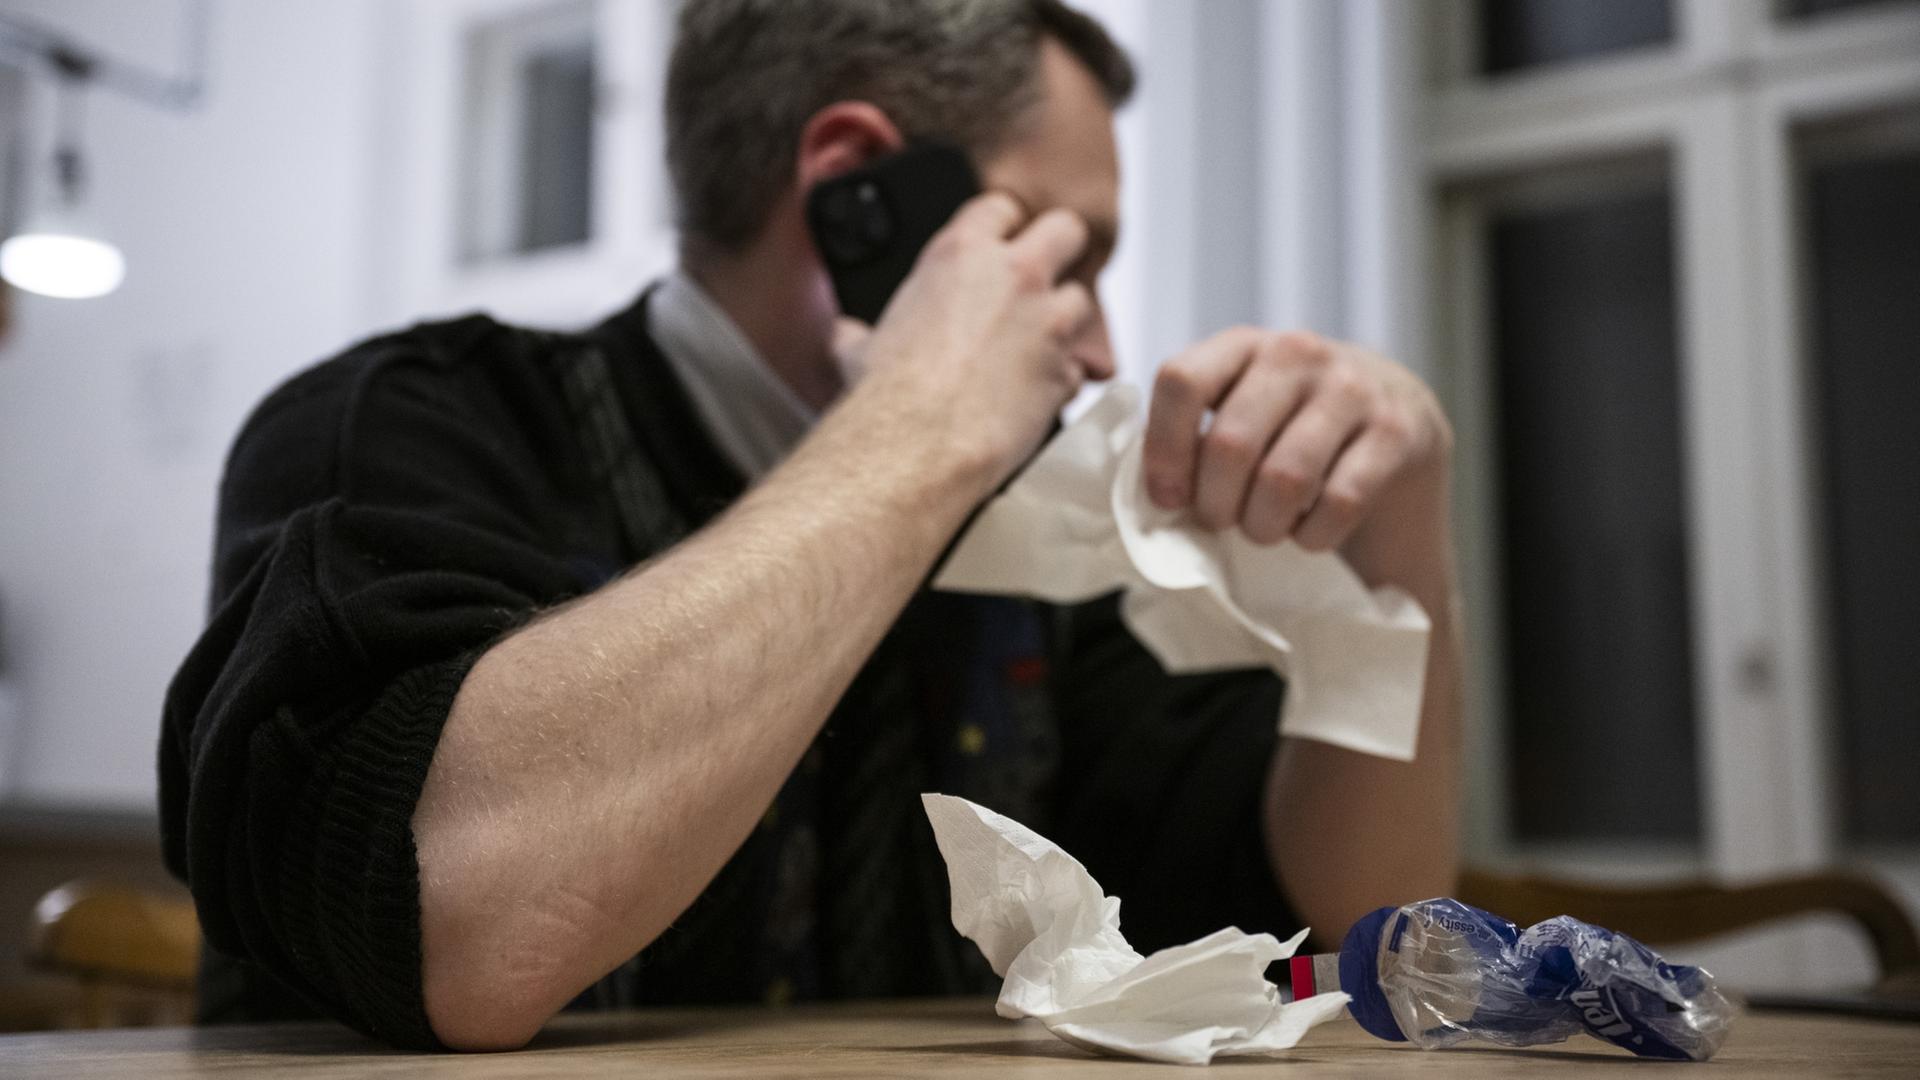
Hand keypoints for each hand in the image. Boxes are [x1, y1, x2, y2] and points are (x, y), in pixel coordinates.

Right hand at [851, 192, 1108, 486]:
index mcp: (961, 254)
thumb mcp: (859, 348)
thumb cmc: (886, 395)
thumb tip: (846, 335)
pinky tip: (1034, 396)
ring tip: (1036, 347)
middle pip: (1066, 230)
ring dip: (1064, 322)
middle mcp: (1014, 276)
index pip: (1000, 207)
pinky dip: (1059, 380)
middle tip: (1042, 276)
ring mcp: (1047, 322)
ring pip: (1082, 301)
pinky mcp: (1064, 372)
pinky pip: (1075, 368)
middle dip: (1060, 250)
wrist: (916, 447)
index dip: (1003, 226)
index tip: (998, 246)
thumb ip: (861, 331)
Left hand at [1142, 328, 1451, 554]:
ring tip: (1264, 530)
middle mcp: (1298, 352)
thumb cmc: (1294, 436)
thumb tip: (1151, 492)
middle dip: (1216, 504)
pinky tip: (1311, 532)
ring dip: (1264, 525)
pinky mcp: (1399, 431)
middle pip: (1230, 442)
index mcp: (1242, 346)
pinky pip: (1339, 501)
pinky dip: (1315, 535)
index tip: (1168, 498)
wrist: (1398, 434)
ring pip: (1284, 478)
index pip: (1182, 382)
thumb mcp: (1240, 415)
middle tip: (1223, 522)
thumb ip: (1193, 436)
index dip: (1164, 449)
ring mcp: (1353, 387)